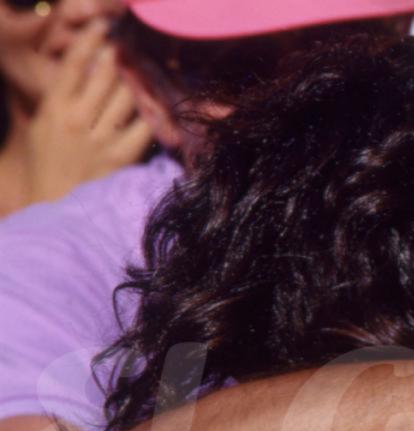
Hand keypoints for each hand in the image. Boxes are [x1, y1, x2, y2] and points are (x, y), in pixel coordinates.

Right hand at [25, 20, 152, 203]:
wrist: (53, 206)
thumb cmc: (44, 163)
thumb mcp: (38, 125)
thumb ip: (54, 98)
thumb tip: (70, 71)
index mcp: (53, 108)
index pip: (72, 65)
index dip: (90, 41)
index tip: (104, 25)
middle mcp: (76, 120)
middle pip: (105, 75)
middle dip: (122, 56)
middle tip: (135, 45)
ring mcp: (100, 139)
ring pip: (128, 96)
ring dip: (141, 80)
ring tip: (149, 70)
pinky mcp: (121, 158)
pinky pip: (144, 126)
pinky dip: (154, 112)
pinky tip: (160, 103)